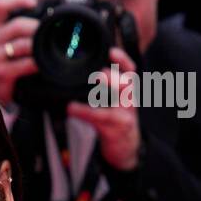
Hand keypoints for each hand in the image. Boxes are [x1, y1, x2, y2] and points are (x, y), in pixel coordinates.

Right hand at [0, 0, 39, 106]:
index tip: (33, 2)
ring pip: (23, 45)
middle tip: (47, 33)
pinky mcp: (2, 75)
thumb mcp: (1, 37)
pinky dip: (37, 63)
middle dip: (37, 28)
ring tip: (46, 49)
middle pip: (17, 25)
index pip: (1, 5)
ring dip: (38, 46)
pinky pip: (25, 64)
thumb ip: (12, 9)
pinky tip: (41, 64)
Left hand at [66, 45, 142, 170]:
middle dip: (109, 76)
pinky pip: (99, 117)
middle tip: (93, 74)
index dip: (122, 59)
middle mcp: (129, 99)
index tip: (111, 51)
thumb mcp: (114, 103)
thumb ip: (104, 87)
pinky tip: (71, 108)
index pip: (130, 69)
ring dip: (96, 93)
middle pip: (125, 81)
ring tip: (78, 89)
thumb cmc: (116, 122)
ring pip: (114, 99)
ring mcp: (124, 114)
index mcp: (128, 90)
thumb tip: (81, 74)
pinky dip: (83, 112)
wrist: (126, 150)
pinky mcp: (115, 129)